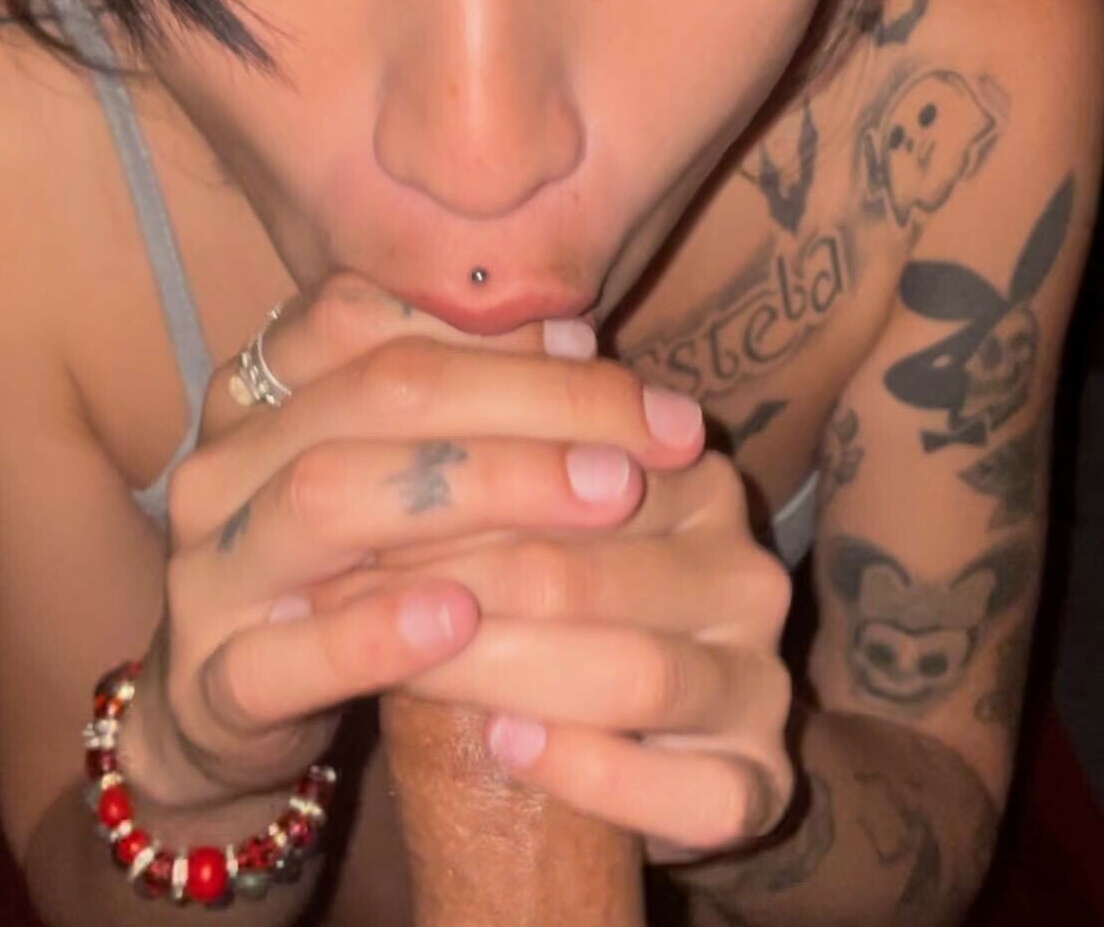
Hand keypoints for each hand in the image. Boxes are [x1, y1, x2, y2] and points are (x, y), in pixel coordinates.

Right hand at [118, 276, 705, 810]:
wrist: (227, 710)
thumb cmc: (343, 570)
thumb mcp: (396, 473)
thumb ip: (465, 400)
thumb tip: (575, 335)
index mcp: (258, 389)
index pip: (366, 314)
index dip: (493, 326)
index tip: (602, 347)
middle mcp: (223, 462)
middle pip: (375, 394)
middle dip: (526, 403)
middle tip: (640, 443)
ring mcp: (205, 571)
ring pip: (326, 497)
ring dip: (477, 489)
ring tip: (597, 499)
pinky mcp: (211, 684)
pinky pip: (284, 651)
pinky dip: (374, 629)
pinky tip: (462, 615)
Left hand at [317, 431, 795, 858]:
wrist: (587, 737)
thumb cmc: (520, 594)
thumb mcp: (498, 500)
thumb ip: (470, 417)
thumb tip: (379, 314)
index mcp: (693, 478)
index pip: (571, 464)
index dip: (449, 482)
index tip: (343, 496)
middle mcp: (744, 569)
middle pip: (586, 573)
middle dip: (453, 581)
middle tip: (344, 594)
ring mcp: (761, 680)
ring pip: (637, 674)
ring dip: (505, 672)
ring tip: (406, 668)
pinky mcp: (759, 783)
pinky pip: (696, 791)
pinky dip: (594, 771)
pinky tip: (507, 749)